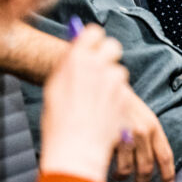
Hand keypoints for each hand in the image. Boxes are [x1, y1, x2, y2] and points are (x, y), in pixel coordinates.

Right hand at [38, 25, 128, 181]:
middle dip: (107, 54)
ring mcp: (114, 81)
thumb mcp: (55, 87)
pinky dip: (117, 98)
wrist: (75, 150)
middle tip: (99, 66)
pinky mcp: (126, 96)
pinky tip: (104, 111)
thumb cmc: (58, 122)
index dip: (93, 39)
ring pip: (119, 70)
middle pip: (112, 46)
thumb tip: (77, 51)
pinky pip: (124, 91)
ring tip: (97, 99)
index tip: (92, 44)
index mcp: (76, 59)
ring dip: (112, 80)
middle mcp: (97, 65)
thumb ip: (69, 66)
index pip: (93, 32)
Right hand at [112, 88, 175, 181]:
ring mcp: (125, 135)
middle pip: (147, 168)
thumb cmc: (116, 100)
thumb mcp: (139, 114)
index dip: (169, 175)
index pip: (165, 156)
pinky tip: (106, 166)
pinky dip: (110, 171)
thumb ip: (146, 135)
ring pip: (128, 170)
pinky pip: (111, 165)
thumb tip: (148, 159)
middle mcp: (142, 131)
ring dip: (123, 177)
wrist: (97, 82)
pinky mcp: (109, 138)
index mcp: (152, 125)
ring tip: (118, 176)